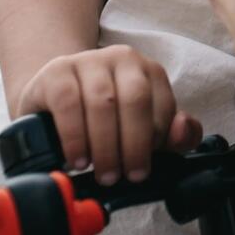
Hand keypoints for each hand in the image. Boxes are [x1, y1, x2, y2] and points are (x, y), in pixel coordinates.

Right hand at [13, 45, 202, 184]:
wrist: (51, 105)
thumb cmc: (103, 120)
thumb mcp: (139, 127)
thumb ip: (173, 133)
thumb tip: (183, 129)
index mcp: (148, 71)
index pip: (163, 104)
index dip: (156, 141)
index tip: (143, 170)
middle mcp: (122, 58)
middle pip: (135, 99)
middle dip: (132, 144)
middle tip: (123, 177)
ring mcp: (88, 60)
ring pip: (103, 101)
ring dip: (104, 144)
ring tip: (102, 172)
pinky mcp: (57, 71)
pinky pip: (68, 102)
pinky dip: (75, 136)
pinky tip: (77, 159)